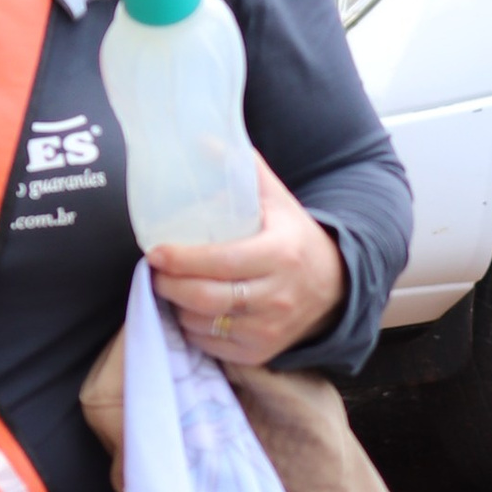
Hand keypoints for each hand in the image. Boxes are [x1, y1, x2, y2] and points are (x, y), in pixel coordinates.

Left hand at [151, 154, 346, 367]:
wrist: (335, 285)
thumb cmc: (295, 238)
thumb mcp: (277, 200)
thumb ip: (241, 169)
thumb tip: (201, 139)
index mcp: (279, 255)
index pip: (222, 262)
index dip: (182, 260)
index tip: (155, 252)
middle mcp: (277, 296)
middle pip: (207, 298)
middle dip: (170, 286)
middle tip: (155, 272)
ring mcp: (270, 329)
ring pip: (205, 324)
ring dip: (178, 307)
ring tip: (172, 289)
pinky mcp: (262, 352)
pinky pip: (213, 346)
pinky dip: (194, 329)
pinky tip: (192, 311)